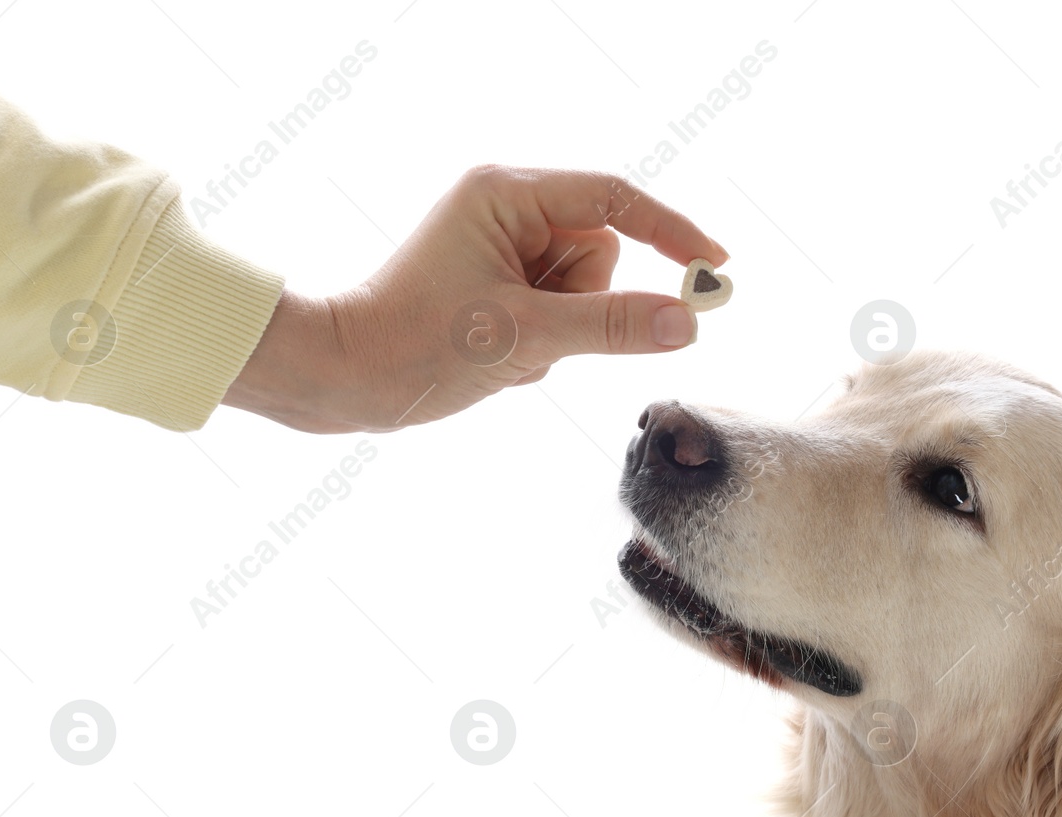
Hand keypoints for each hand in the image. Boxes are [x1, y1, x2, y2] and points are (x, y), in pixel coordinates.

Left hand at [222, 165, 728, 432]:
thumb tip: (687, 322)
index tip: (716, 265)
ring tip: (508, 346)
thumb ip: (612, 327)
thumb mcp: (525, 336)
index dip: (671, 230)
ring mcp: (505, 246)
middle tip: (536, 333)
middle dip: (585, 302)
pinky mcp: (501, 282)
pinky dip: (546, 341)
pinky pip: (564, 310)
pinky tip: (498, 353)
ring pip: (588, 286)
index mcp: (506, 192)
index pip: (615, 198)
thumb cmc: (417, 345)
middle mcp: (507, 207)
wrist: (346, 379)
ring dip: (564, 328)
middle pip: (603, 248)